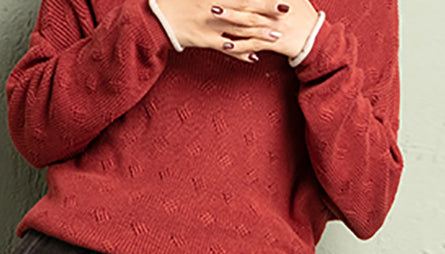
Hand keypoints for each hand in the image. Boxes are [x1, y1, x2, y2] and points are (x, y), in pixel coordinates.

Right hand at [156, 0, 319, 62]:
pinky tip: (253, 57)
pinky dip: (240, 53)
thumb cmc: (177, 0)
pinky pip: (225, 49)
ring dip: (259, 34)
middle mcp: (216, 8)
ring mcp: (210, 25)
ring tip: (276, 37)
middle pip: (247, 10)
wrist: (157, 15)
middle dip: (268, 11)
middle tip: (287, 13)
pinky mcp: (204, 40)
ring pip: (240, 30)